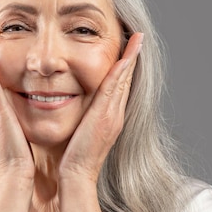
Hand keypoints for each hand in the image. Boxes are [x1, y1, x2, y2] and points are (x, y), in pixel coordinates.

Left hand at [59, 32, 143, 181]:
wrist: (77, 174)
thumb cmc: (74, 156)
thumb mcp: (82, 131)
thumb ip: (84, 116)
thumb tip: (77, 102)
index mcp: (110, 116)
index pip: (120, 86)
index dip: (126, 67)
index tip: (129, 49)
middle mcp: (116, 114)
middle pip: (127, 80)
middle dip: (133, 57)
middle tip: (138, 37)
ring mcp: (113, 115)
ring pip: (124, 81)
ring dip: (131, 59)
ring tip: (137, 39)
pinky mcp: (105, 117)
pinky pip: (114, 90)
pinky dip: (121, 73)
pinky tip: (125, 58)